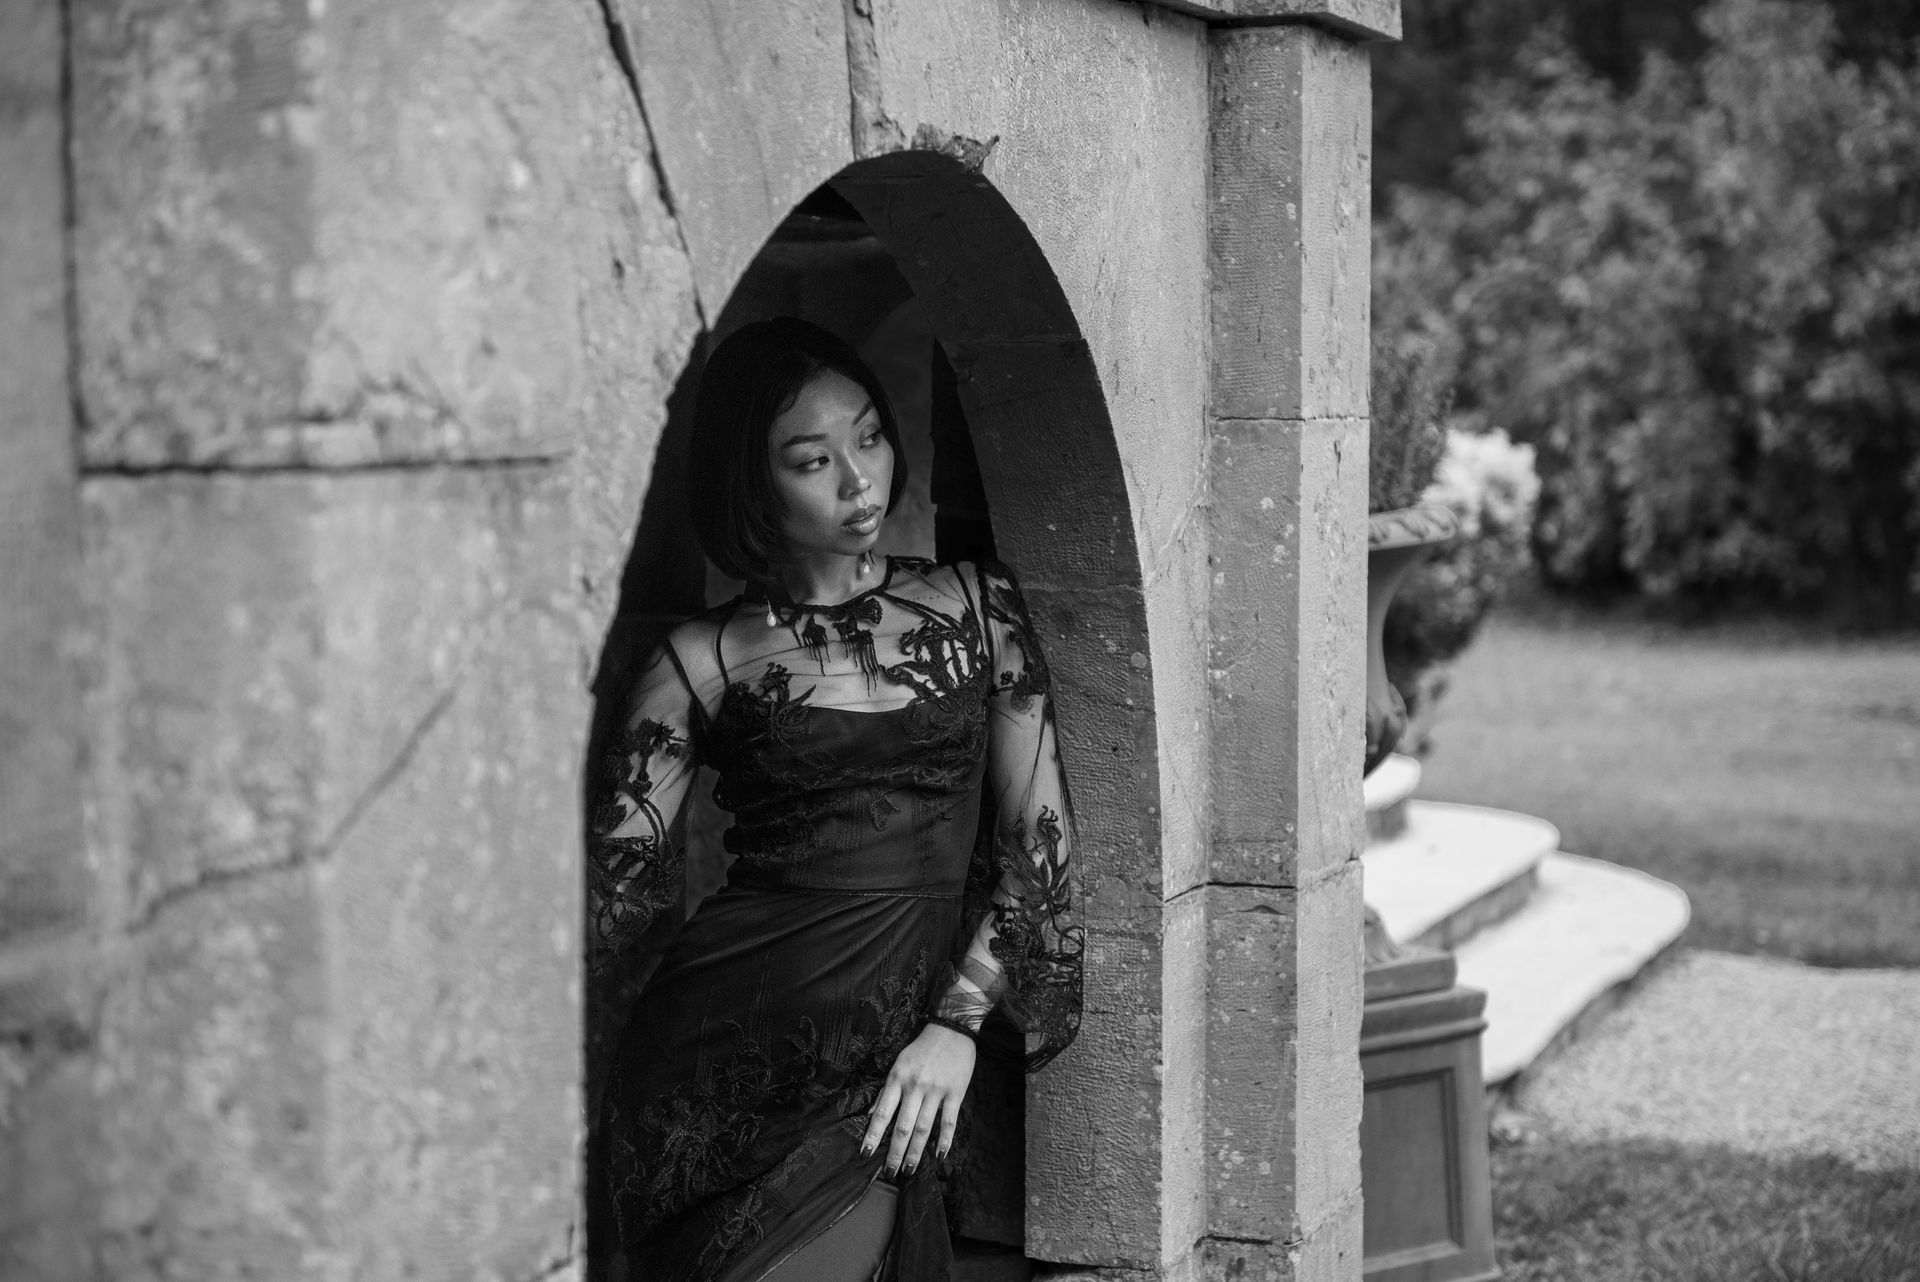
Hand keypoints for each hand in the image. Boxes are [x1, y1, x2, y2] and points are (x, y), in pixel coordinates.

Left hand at [860, 1023, 976, 1177]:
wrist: (951, 1029)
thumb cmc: (921, 1049)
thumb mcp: (898, 1064)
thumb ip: (886, 1091)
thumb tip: (869, 1115)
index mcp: (897, 1078)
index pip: (882, 1113)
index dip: (873, 1135)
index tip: (866, 1154)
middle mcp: (915, 1086)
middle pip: (903, 1127)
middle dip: (896, 1153)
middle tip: (891, 1173)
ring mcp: (936, 1090)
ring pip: (924, 1128)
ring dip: (916, 1152)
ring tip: (910, 1170)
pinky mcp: (955, 1092)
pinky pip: (949, 1121)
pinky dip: (944, 1140)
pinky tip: (939, 1155)